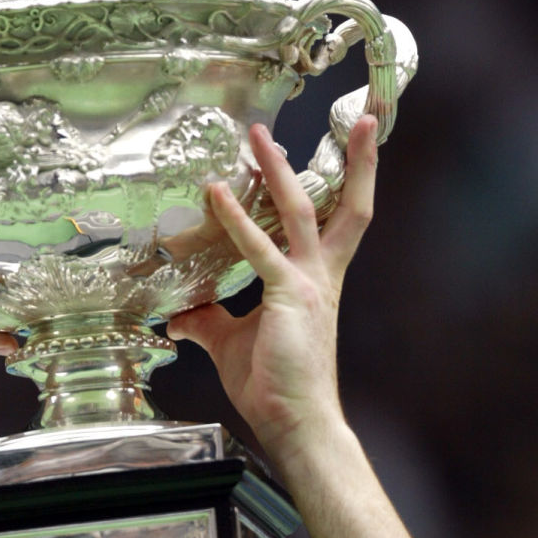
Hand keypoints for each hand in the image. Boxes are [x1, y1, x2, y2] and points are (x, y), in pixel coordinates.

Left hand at [167, 116, 377, 470]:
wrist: (295, 421)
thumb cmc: (272, 386)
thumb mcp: (230, 344)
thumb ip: (207, 321)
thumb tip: (178, 315)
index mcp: (315, 282)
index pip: (337, 222)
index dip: (347, 183)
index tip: (351, 148)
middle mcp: (319, 275)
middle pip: (343, 205)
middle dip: (352, 160)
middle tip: (360, 116)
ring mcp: (307, 283)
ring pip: (302, 211)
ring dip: (281, 170)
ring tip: (263, 135)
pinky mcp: (288, 297)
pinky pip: (259, 249)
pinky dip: (236, 219)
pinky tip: (216, 194)